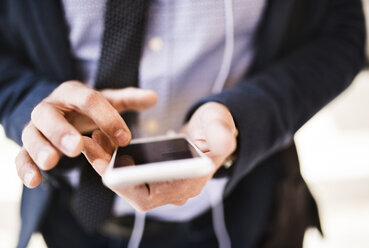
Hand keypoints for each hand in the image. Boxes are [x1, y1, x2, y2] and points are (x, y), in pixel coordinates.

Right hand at [15, 81, 156, 187]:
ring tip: (52, 162)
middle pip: (50, 115)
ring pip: (32, 135)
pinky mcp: (28, 146)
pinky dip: (25, 168)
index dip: (106, 117)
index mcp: (72, 93)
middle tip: (77, 146)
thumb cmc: (86, 109)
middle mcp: (50, 108)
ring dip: (41, 148)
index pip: (87, 99)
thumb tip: (153, 97)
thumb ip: (128, 99)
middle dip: (63, 131)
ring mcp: (36, 128)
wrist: (59, 112)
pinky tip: (35, 181)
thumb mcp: (106, 101)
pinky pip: (20, 156)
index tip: (125, 138)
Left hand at [83, 102, 236, 210]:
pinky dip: (114, 160)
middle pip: (135, 191)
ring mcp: (163, 186)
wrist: (211, 130)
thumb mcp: (221, 125)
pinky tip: (102, 142)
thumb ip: (222, 134)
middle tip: (90, 147)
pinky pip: (129, 174)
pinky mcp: (155, 177)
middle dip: (109, 171)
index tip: (106, 165)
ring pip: (128, 183)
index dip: (127, 182)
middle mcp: (174, 191)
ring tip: (91, 140)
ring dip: (107, 164)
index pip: (154, 193)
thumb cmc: (216, 127)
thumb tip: (224, 144)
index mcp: (190, 182)